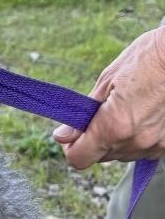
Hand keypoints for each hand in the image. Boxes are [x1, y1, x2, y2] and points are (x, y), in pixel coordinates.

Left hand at [53, 27, 164, 169]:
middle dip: (95, 139)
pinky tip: (143, 116)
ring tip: (127, 109)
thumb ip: (83, 114)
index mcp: (114, 127)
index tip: (72, 135)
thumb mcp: (107, 81)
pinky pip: (144, 149)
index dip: (70, 148)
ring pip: (123, 153)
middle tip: (102, 113)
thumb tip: (62, 136)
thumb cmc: (146, 59)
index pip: (79, 158)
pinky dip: (138, 138)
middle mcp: (135, 141)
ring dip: (118, 139)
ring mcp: (156, 144)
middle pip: (101, 156)